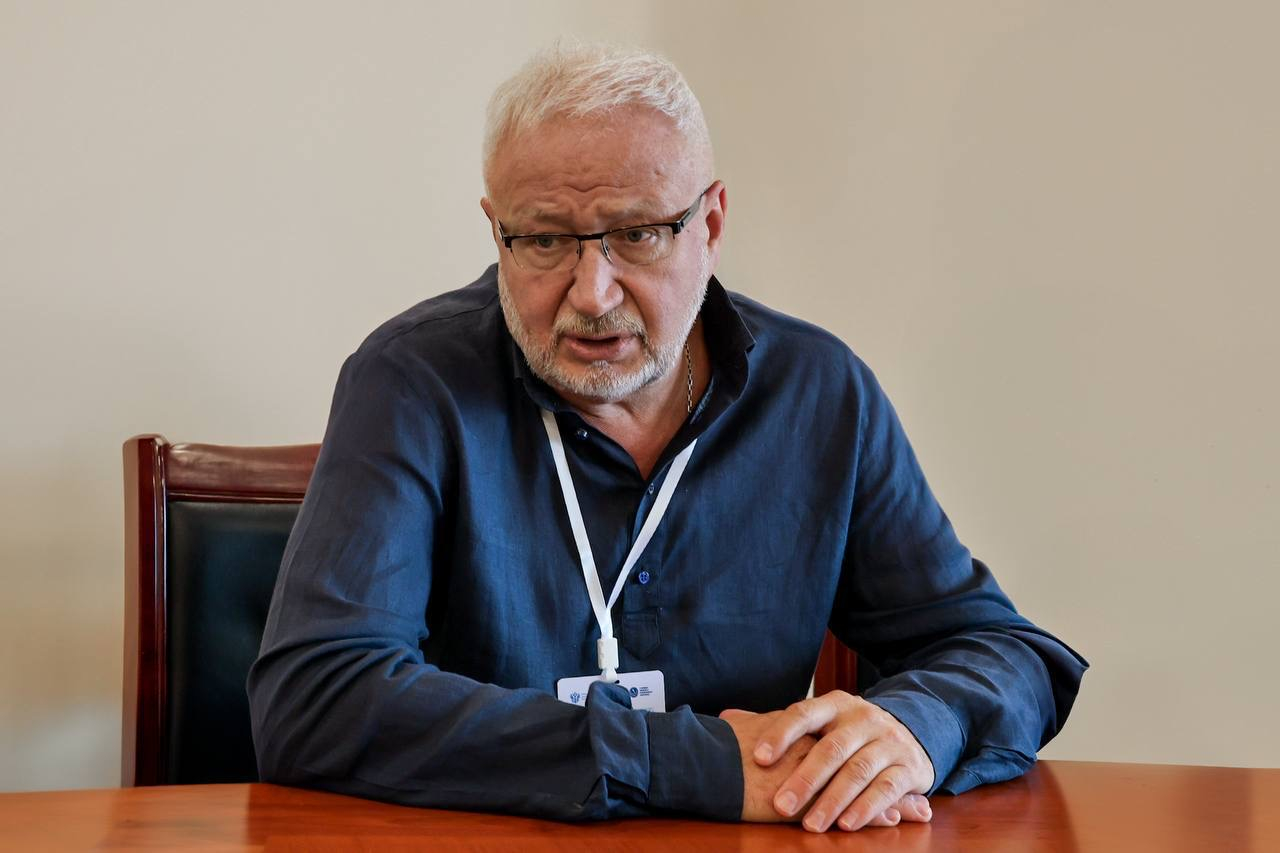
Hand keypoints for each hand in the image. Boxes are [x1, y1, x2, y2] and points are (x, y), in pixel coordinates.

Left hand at [752, 690, 934, 831]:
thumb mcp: (821, 722)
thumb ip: (777, 724)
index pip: (804, 713)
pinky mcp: (909, 767)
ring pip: (858, 771)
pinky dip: (866, 808)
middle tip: (780, 805)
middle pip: (831, 748)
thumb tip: (725, 717)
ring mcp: (888, 741)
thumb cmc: (850, 732)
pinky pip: (886, 788)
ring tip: (810, 825)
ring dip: (832, 800)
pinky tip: (846, 825)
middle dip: (805, 779)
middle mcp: (863, 718)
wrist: (913, 733)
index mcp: (835, 704)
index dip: (780, 734)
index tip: (758, 758)